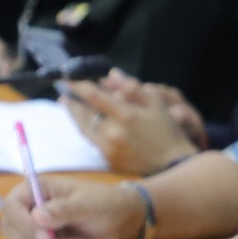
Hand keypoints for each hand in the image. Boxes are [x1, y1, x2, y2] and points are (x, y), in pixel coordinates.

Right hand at [0, 175, 145, 238]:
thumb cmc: (105, 203)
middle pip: (13, 229)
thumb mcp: (87, 204)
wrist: (123, 221)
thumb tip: (36, 217)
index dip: (22, 222)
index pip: (11, 206)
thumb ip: (63, 209)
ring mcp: (34, 227)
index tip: (44, 235)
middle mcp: (29, 208)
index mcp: (35, 189)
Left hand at [64, 71, 204, 175]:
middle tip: (63, 90)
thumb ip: (132, 88)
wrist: (173, 163)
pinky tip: (84, 122)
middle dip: (72, 101)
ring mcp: (108, 147)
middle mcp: (113, 132)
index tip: (68, 78)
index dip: (79, 86)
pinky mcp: (108, 159)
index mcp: (126, 115)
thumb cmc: (168, 131)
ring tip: (67, 104)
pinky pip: (91, 140)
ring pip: (83, 127)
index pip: (94, 96)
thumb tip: (111, 75)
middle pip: (83, 113)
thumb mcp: (156, 104)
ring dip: (74, 115)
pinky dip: (85, 128)